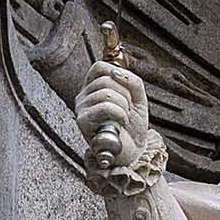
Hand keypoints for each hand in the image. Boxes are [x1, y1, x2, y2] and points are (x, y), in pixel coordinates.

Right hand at [75, 59, 156, 184]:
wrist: (133, 152)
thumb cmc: (133, 127)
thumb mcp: (138, 98)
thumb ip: (132, 80)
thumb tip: (116, 72)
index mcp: (94, 88)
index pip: (100, 67)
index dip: (118, 75)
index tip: (127, 93)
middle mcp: (84, 96)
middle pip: (106, 79)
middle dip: (126, 95)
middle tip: (127, 111)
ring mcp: (81, 108)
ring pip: (106, 92)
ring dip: (124, 107)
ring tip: (124, 119)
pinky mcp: (82, 121)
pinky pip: (104, 107)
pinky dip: (119, 114)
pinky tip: (120, 123)